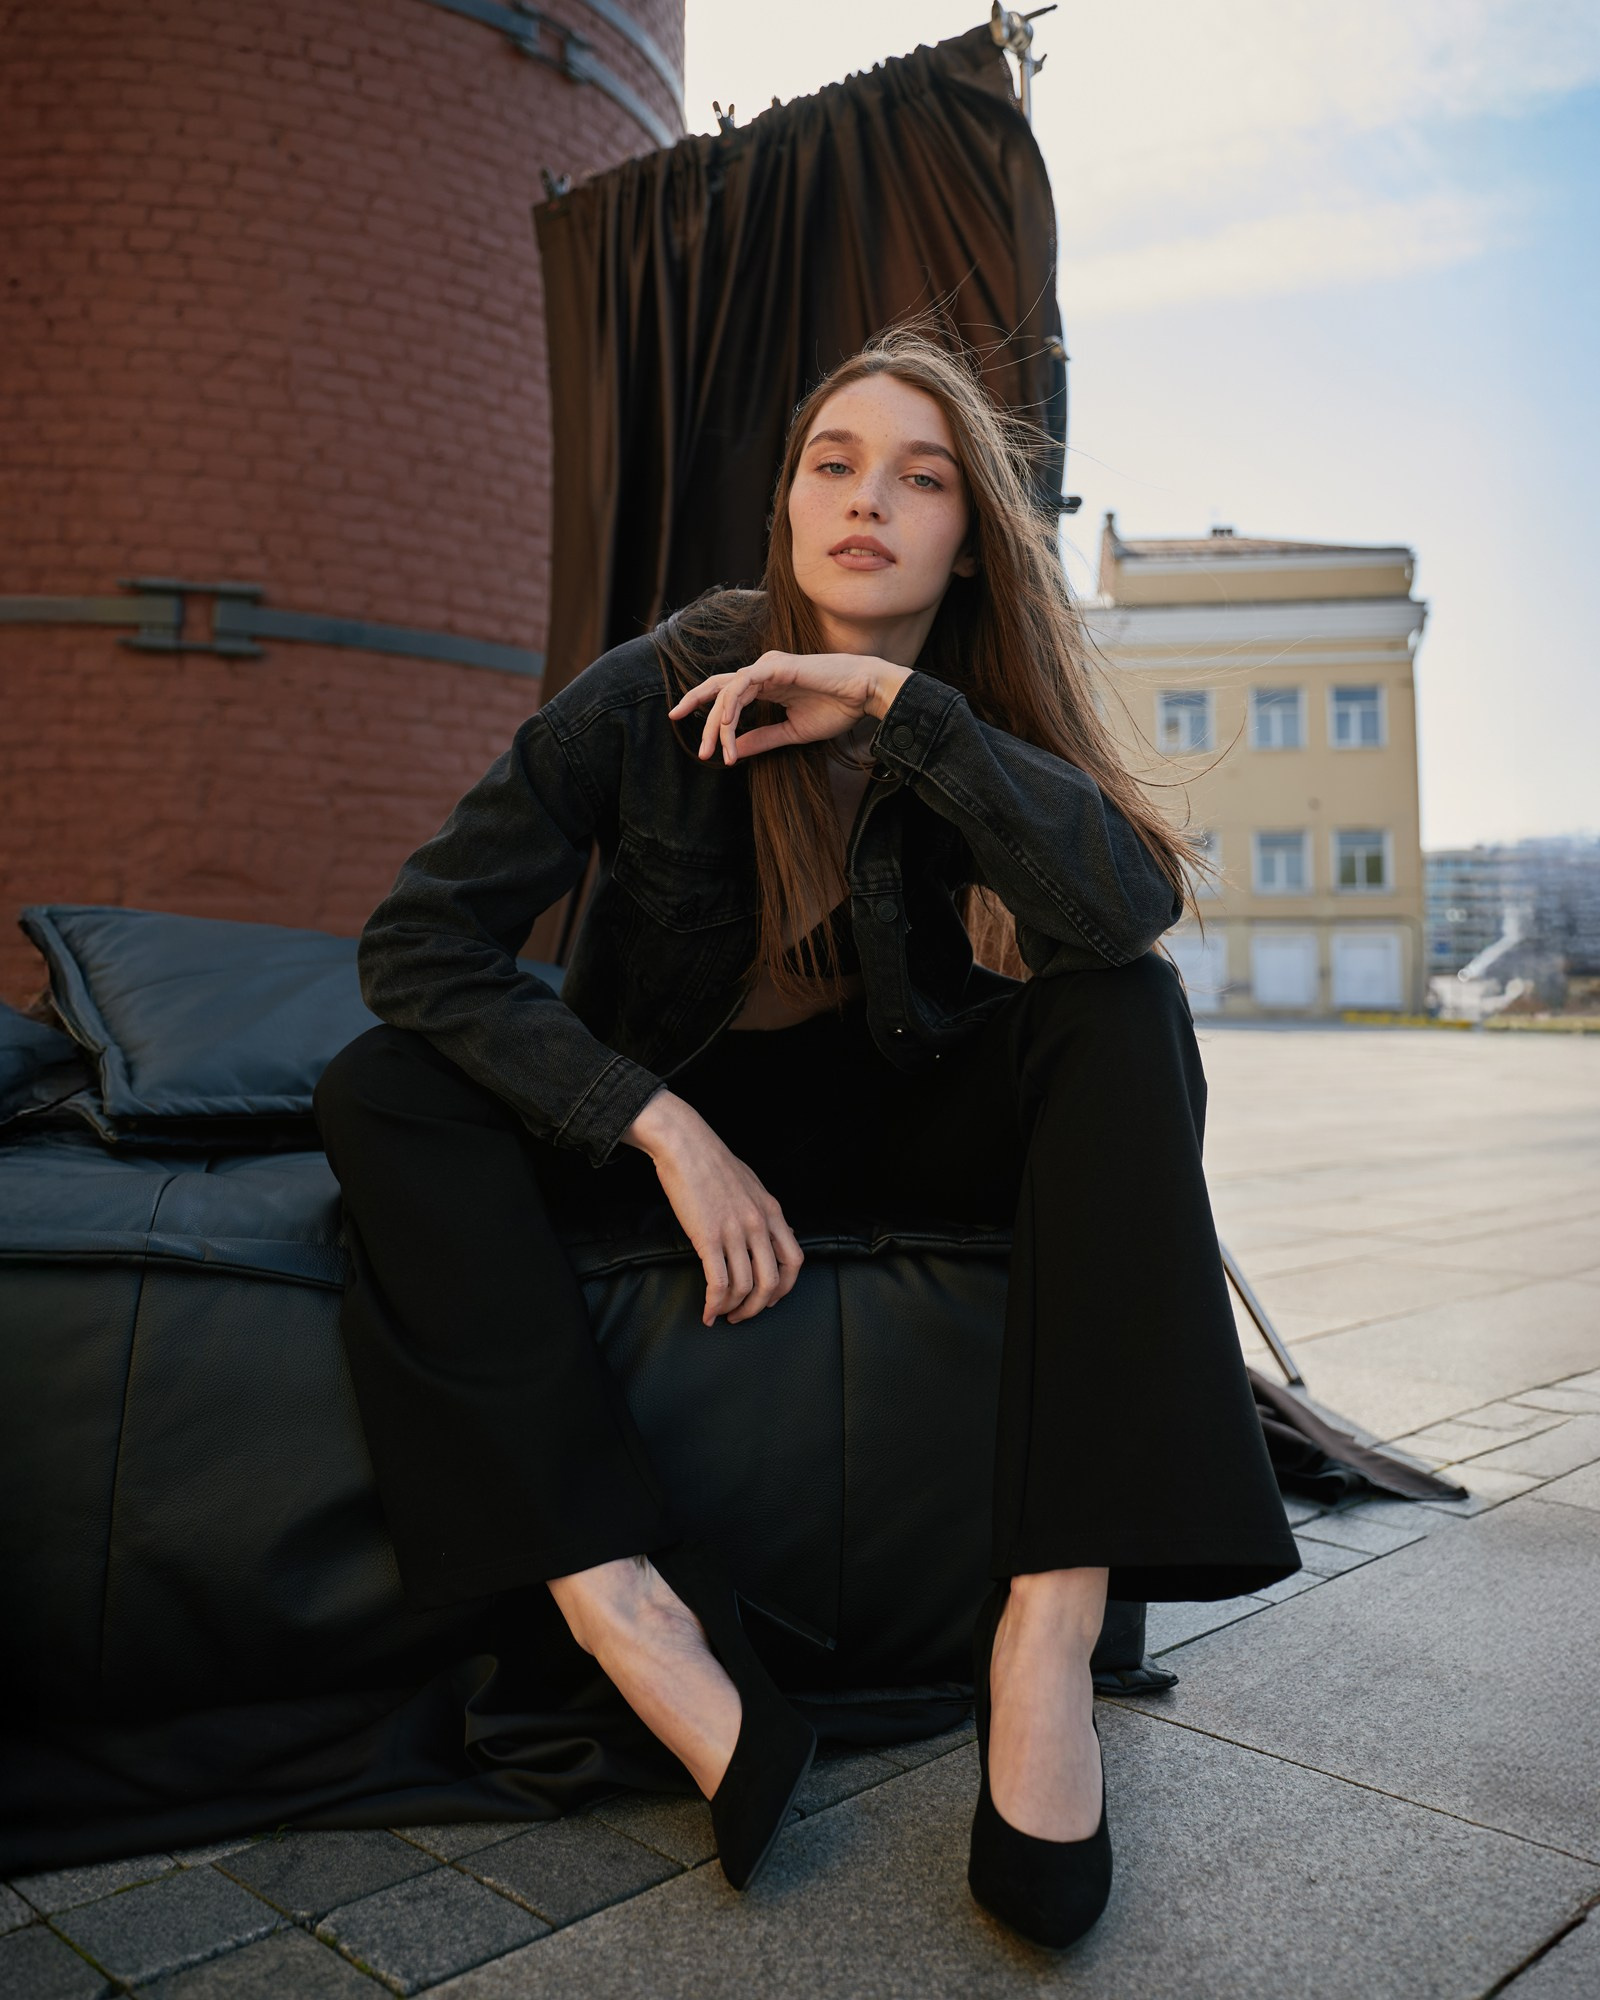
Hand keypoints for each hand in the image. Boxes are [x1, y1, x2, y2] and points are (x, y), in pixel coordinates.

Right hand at [622, 1091, 804, 1324]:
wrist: (685, 1144)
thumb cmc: (712, 1162)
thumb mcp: (751, 1184)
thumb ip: (763, 1211)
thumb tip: (770, 1234)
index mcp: (772, 1211)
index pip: (793, 1260)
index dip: (785, 1287)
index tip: (770, 1298)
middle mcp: (759, 1224)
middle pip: (772, 1282)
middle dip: (758, 1306)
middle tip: (743, 1314)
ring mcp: (735, 1231)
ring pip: (745, 1287)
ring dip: (733, 1309)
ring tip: (721, 1313)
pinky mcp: (709, 1237)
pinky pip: (719, 1283)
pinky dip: (714, 1304)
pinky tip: (707, 1312)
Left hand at [666, 651, 912, 765]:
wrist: (864, 695)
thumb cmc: (836, 708)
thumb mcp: (792, 732)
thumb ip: (763, 738)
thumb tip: (735, 750)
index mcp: (765, 686)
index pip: (726, 698)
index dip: (709, 718)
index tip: (703, 748)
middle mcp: (761, 673)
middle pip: (719, 691)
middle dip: (701, 717)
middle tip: (701, 751)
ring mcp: (767, 666)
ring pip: (728, 691)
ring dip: (718, 723)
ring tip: (717, 749)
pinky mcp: (776, 665)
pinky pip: (744, 683)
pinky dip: (732, 703)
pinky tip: (728, 724)